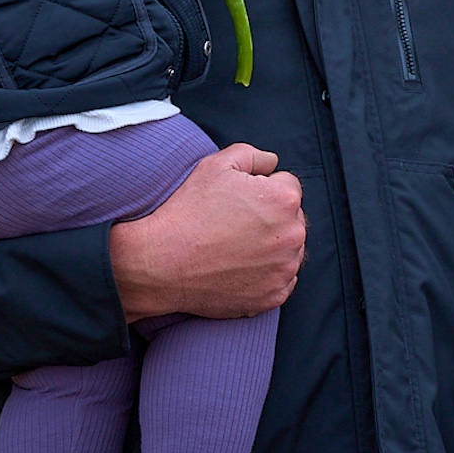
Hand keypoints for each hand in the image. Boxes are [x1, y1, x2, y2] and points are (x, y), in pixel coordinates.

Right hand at [109, 142, 303, 320]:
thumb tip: (272, 163)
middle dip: (272, 217)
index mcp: (284, 199)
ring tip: (235, 246)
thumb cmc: (187, 212)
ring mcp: (284, 270)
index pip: (288, 185)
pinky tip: (239, 268)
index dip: (262, 188)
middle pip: (292, 218)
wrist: (161, 262)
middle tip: (235, 224)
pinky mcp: (274, 297)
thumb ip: (253, 155)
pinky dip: (266, 274)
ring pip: (289, 250)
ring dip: (272, 246)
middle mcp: (292, 235)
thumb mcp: (216, 165)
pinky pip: (282, 280)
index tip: (239, 201)